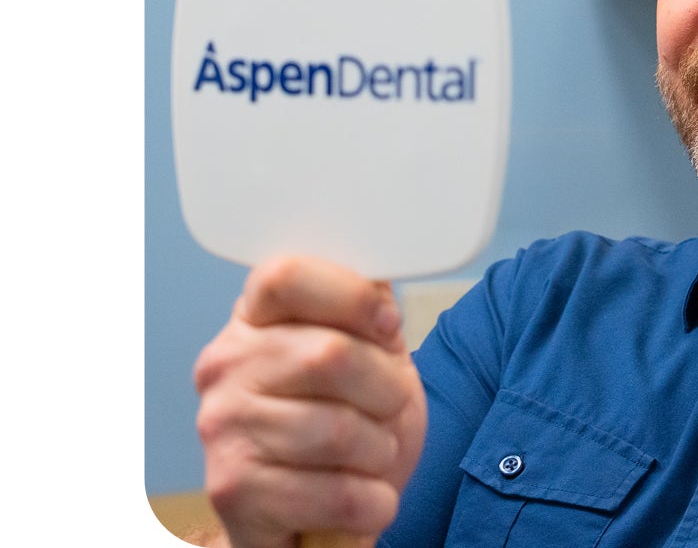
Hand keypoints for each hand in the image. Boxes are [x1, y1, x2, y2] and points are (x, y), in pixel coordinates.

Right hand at [193, 257, 426, 547]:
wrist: (323, 513)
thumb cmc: (350, 422)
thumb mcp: (373, 354)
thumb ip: (370, 309)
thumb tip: (380, 272)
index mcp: (254, 319)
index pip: (286, 276)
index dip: (352, 296)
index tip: (387, 326)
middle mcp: (225, 367)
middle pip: (330, 355)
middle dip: (386, 390)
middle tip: (388, 409)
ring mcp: (221, 428)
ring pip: (338, 430)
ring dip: (381, 451)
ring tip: (372, 456)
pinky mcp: (233, 491)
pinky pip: (337, 492)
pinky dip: (373, 500)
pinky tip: (366, 497)